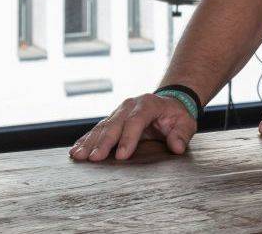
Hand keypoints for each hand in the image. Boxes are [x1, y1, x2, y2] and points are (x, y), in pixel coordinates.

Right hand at [69, 94, 197, 161]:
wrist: (169, 103)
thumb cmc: (176, 115)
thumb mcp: (186, 123)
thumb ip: (182, 134)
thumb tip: (177, 147)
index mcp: (148, 104)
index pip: (137, 121)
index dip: (128, 138)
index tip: (122, 156)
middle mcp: (130, 106)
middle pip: (115, 124)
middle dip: (104, 142)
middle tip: (94, 158)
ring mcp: (118, 112)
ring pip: (102, 127)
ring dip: (89, 142)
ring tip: (78, 156)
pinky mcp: (111, 120)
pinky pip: (97, 130)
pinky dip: (86, 140)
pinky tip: (76, 150)